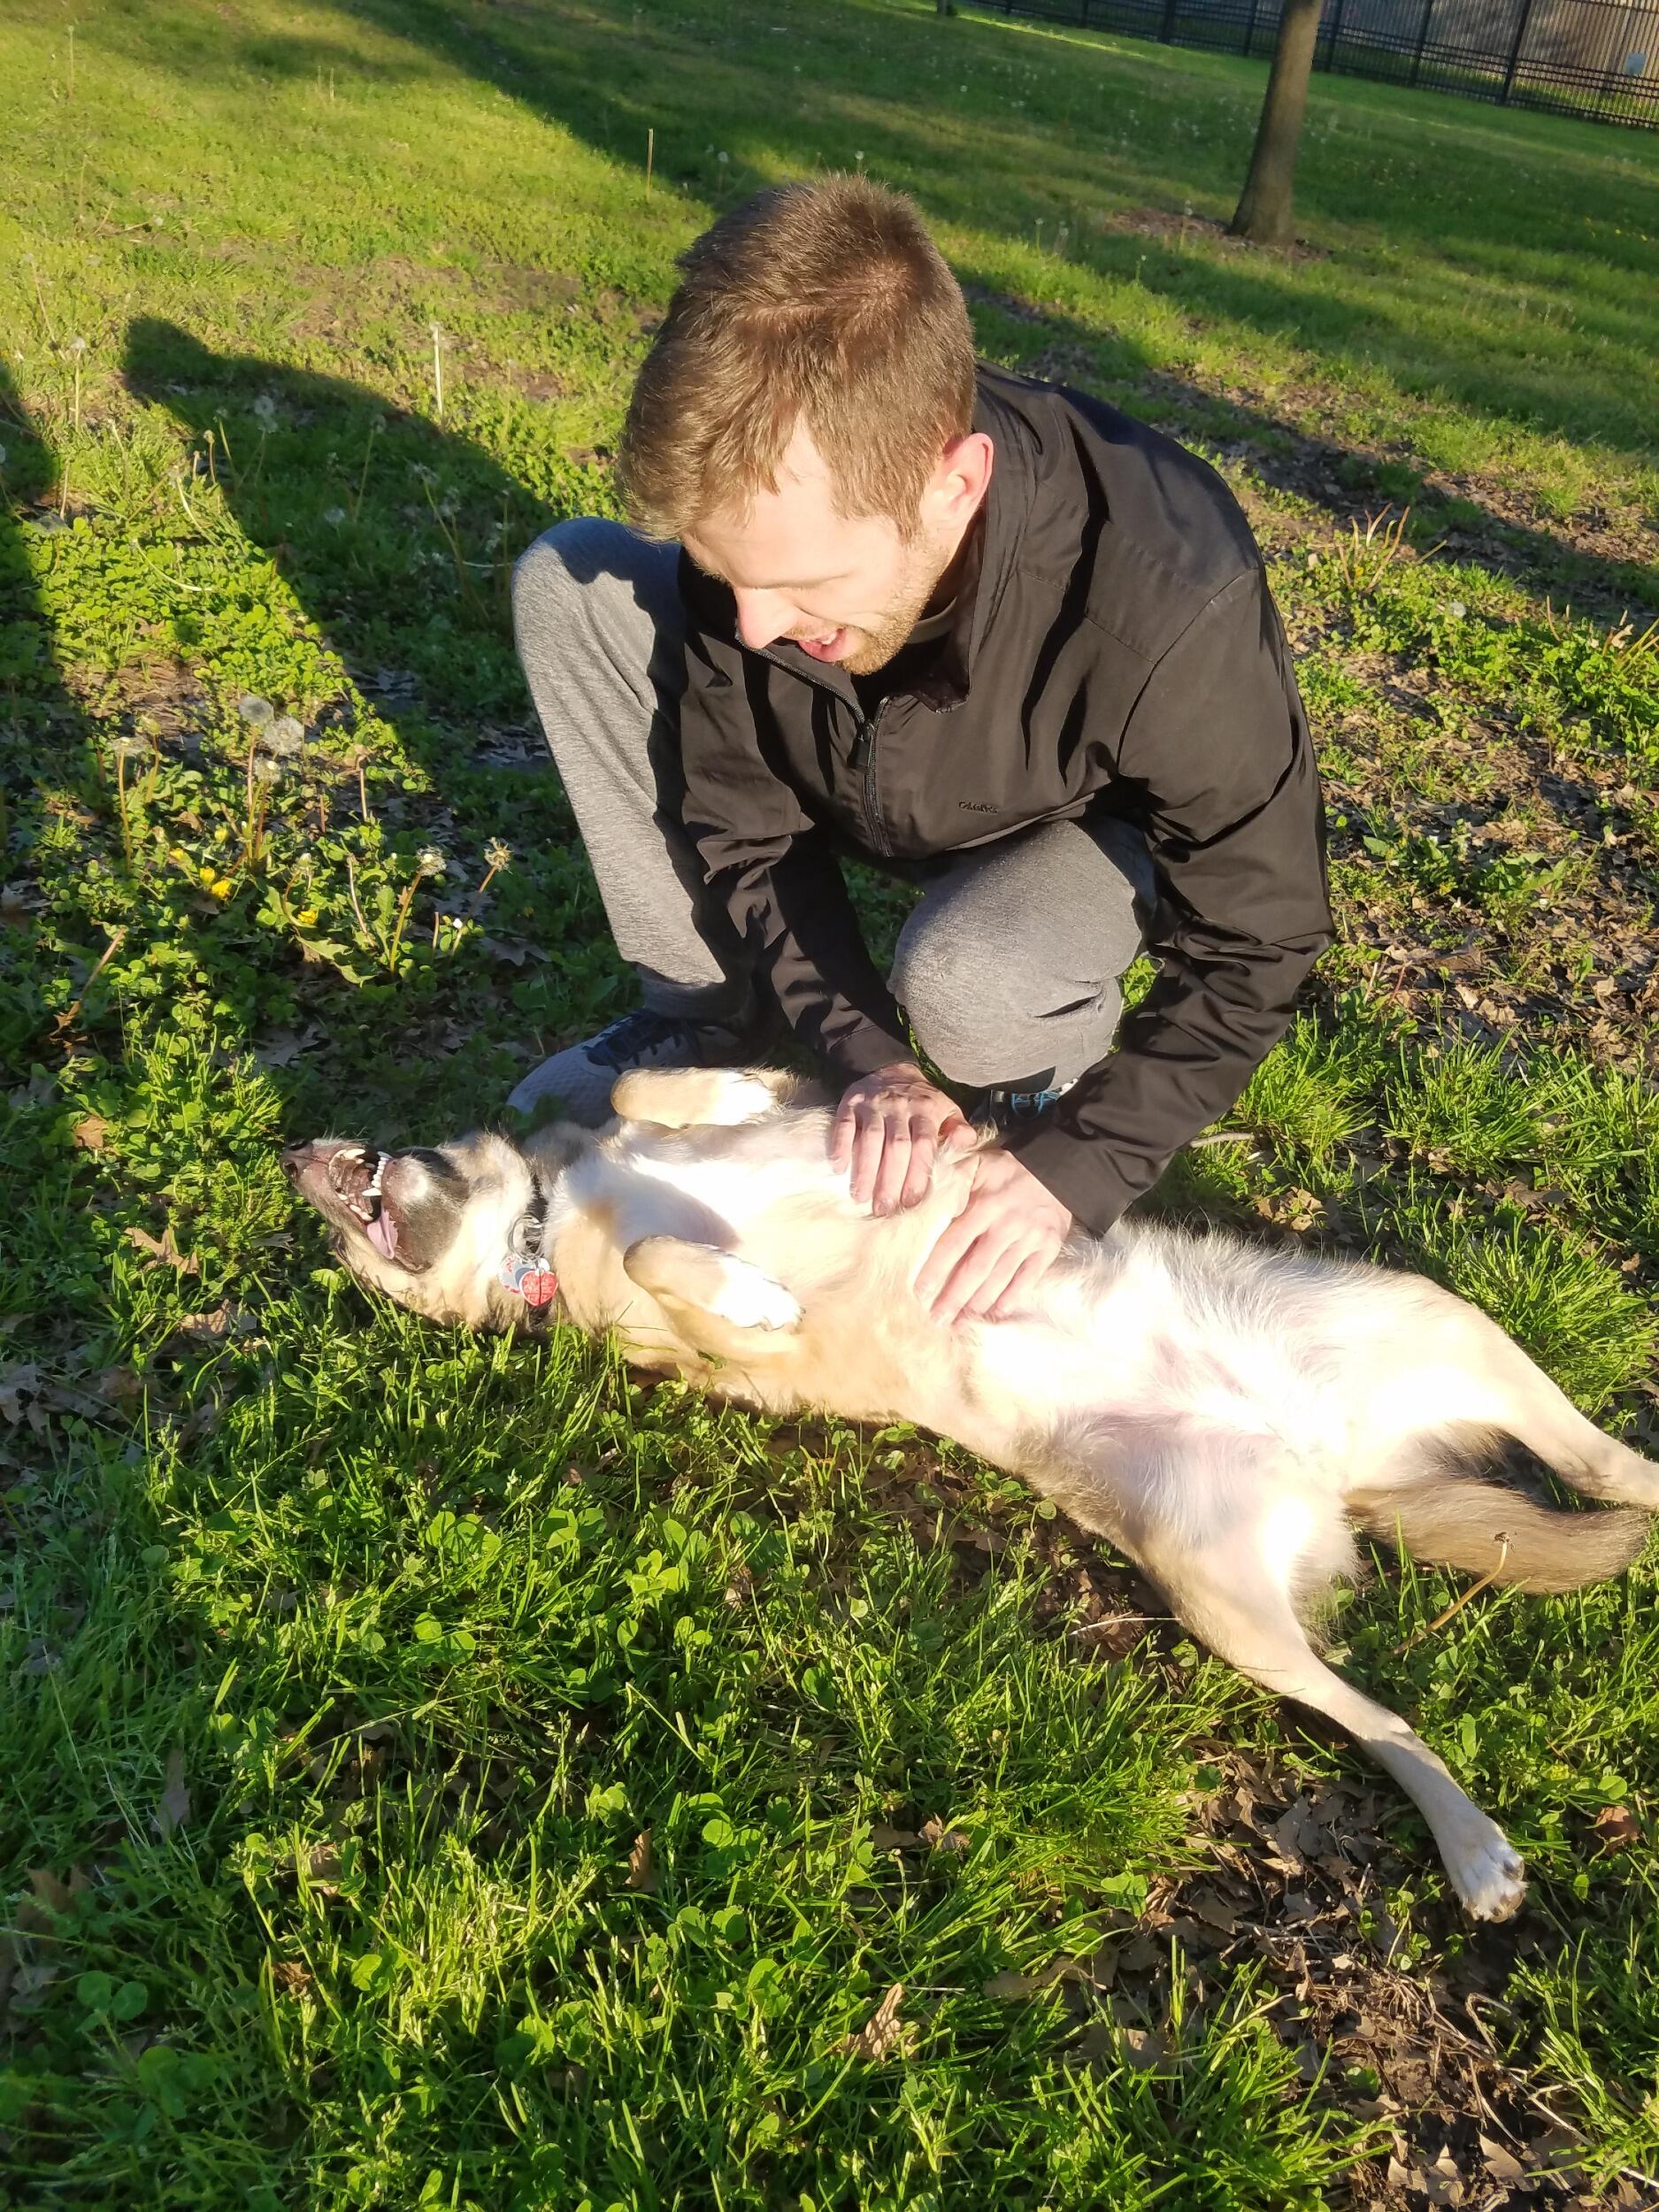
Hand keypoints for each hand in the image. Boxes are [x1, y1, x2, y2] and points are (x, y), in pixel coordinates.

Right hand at [830, 1061, 977, 1214]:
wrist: (892, 1067)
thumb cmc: (922, 1101)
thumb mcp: (948, 1110)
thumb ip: (959, 1129)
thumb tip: (963, 1146)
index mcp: (926, 1112)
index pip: (923, 1145)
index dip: (917, 1174)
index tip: (911, 1202)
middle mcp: (901, 1108)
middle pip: (897, 1146)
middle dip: (890, 1179)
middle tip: (884, 1208)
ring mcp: (874, 1105)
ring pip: (871, 1138)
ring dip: (865, 1169)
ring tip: (860, 1197)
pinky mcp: (852, 1102)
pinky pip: (845, 1124)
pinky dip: (840, 1145)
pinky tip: (838, 1168)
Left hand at [915, 1149, 1071, 1324]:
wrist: (1057, 1169)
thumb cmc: (1007, 1170)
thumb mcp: (977, 1165)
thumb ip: (951, 1181)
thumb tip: (922, 1202)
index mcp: (984, 1205)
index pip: (954, 1242)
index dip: (936, 1268)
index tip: (920, 1291)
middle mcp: (1006, 1226)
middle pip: (975, 1268)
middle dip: (954, 1297)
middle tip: (936, 1319)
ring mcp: (1029, 1239)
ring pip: (1000, 1277)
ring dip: (978, 1303)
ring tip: (959, 1322)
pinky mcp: (1048, 1249)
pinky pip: (1029, 1278)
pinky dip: (1012, 1297)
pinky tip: (996, 1312)